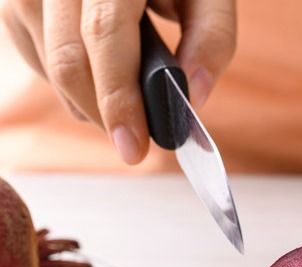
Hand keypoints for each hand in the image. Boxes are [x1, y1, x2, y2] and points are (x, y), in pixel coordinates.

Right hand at [2, 0, 235, 163]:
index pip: (105, 34)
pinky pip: (37, 60)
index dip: (118, 97)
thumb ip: (212, 39)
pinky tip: (101, 78)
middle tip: (137, 146)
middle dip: (104, 115)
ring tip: (128, 105)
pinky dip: (70, 84)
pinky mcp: (16, 2)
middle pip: (69, 60)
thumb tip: (193, 95)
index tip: (136, 146)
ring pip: (49, 66)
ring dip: (88, 102)